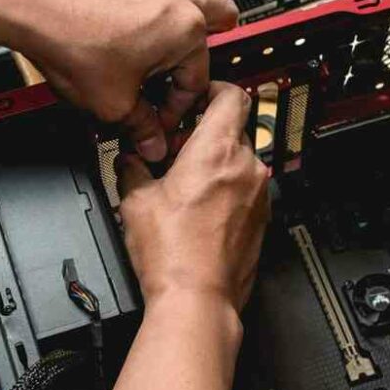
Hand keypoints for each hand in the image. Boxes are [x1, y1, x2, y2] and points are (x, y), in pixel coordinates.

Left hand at [4, 0, 238, 160]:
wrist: (33, 11)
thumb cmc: (71, 45)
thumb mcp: (114, 104)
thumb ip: (142, 128)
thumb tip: (153, 144)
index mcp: (185, 31)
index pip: (196, 80)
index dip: (178, 108)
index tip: (159, 121)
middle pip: (218, 21)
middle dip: (216, 49)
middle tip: (207, 67)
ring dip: (214, 4)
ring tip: (219, 17)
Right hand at [118, 82, 268, 311]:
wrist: (198, 298)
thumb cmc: (173, 254)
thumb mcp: (135, 201)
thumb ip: (131, 168)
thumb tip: (127, 159)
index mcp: (217, 151)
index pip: (231, 95)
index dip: (212, 91)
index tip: (196, 100)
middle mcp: (246, 168)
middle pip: (233, 129)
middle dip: (204, 135)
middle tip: (177, 151)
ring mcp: (259, 194)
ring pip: (240, 160)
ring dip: (216, 163)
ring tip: (186, 185)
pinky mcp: (262, 218)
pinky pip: (247, 188)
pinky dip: (228, 188)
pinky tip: (201, 209)